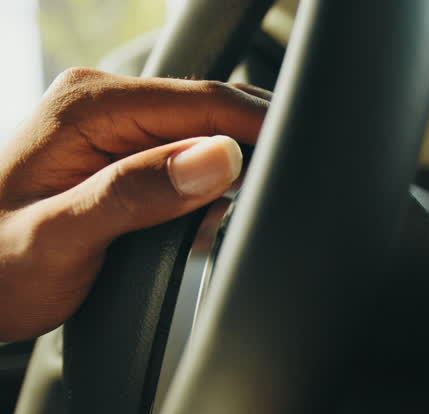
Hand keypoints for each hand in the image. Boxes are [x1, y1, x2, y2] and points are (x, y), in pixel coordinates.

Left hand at [0, 68, 269, 340]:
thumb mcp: (61, 239)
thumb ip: (135, 195)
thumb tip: (217, 158)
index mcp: (88, 106)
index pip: (206, 101)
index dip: (266, 129)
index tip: (309, 161)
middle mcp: (105, 102)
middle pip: (217, 110)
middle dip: (260, 147)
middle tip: (291, 197)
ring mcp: (119, 126)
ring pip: (213, 133)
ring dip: (241, 171)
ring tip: (248, 216)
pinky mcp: (130, 152)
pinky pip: (196, 155)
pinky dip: (218, 186)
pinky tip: (214, 219)